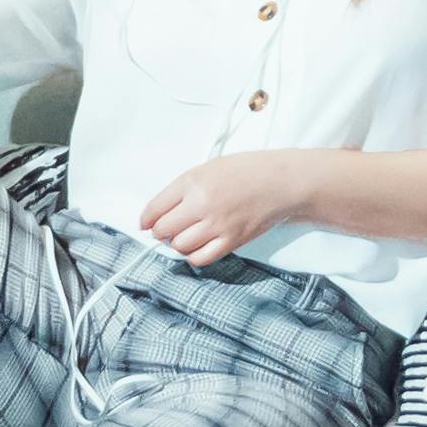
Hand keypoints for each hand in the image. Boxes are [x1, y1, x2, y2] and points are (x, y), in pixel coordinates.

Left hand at [136, 151, 312, 267]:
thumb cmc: (246, 172)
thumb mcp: (208, 168)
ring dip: (177, 242)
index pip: (155, 208)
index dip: (146, 219)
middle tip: (167, 228)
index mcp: (193, 182)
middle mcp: (202, 204)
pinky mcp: (231, 241)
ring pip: (179, 246)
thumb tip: (157, 213)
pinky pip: (200, 258)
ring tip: (186, 234)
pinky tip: (198, 245)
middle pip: (163, 230)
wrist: (280, 182)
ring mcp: (217, 225)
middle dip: (161, 231)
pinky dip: (193, 255)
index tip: (145, 223)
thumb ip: (182, 189)